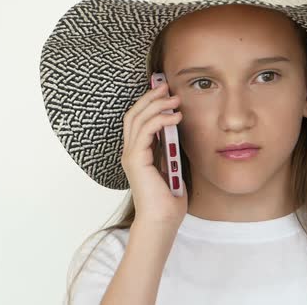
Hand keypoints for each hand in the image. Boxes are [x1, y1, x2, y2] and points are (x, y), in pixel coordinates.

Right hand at [121, 80, 188, 226]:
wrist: (162, 221)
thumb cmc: (168, 199)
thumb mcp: (171, 166)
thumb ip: (169, 148)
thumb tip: (176, 128)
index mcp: (136, 153)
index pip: (136, 120)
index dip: (148, 103)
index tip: (164, 91)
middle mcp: (129, 152)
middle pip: (133, 114)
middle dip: (150, 97)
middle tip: (166, 85)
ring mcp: (130, 155)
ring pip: (137, 118)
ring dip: (156, 105)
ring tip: (175, 99)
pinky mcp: (136, 159)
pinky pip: (146, 131)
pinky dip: (161, 120)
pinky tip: (175, 117)